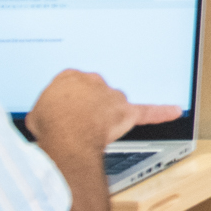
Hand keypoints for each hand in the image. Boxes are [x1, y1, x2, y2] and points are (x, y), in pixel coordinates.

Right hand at [25, 69, 181, 163]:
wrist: (65, 134)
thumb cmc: (49, 126)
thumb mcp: (35, 115)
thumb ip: (47, 111)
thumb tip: (48, 119)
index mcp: (69, 76)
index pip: (73, 88)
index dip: (69, 106)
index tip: (65, 116)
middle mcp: (93, 80)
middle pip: (95, 94)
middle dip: (88, 110)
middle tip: (76, 127)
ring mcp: (111, 95)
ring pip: (114, 105)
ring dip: (107, 117)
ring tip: (92, 133)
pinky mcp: (126, 111)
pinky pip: (148, 111)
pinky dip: (162, 112)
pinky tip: (174, 111)